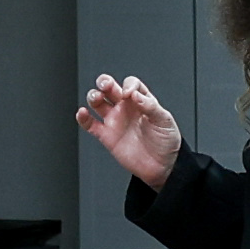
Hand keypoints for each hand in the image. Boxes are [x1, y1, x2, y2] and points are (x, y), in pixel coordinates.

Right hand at [74, 72, 184, 188]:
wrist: (162, 166)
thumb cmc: (166, 141)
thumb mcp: (164, 120)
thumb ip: (150, 105)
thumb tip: (135, 94)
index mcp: (141, 101)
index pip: (131, 84)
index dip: (128, 84)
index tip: (129, 94)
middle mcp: (126, 108)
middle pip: (109, 88)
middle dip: (104, 82)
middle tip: (105, 85)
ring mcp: (115, 121)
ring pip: (98, 102)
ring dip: (93, 96)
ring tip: (96, 98)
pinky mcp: (106, 136)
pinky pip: (90, 124)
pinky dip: (83, 118)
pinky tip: (82, 113)